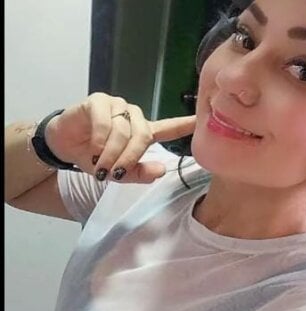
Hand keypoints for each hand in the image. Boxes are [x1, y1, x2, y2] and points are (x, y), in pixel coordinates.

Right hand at [44, 92, 196, 182]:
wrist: (64, 147)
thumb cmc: (94, 158)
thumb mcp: (117, 173)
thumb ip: (139, 173)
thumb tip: (162, 170)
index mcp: (142, 132)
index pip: (169, 128)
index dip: (184, 125)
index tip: (200, 121)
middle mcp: (133, 117)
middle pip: (142, 135)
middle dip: (129, 157)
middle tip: (113, 172)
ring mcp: (117, 107)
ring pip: (123, 130)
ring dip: (111, 151)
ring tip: (99, 165)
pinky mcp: (98, 101)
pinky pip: (104, 121)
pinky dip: (99, 139)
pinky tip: (92, 149)